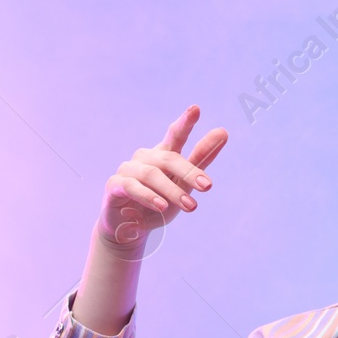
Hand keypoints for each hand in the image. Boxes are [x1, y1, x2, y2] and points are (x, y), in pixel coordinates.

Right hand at [96, 105, 226, 256]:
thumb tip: (223, 131)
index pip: (175, 135)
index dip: (185, 122)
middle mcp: (145, 157)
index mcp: (163, 155)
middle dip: (190, 172)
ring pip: (152, 175)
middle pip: (169, 159)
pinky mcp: (115, 185)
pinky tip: (162, 206)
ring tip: (190, 206)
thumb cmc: (159, 203)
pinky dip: (148, 196)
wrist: (130, 228)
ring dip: (173, 191)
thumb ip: (200, 160)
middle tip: (208, 186)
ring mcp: (128, 169)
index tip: (196, 109)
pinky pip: (132, 187)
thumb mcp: (184, 184)